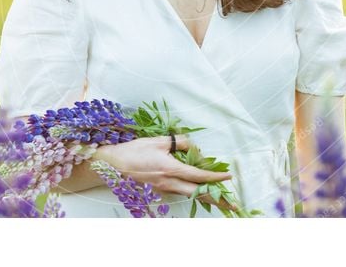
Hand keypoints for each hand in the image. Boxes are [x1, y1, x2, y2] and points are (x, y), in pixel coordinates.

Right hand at [91, 134, 237, 212]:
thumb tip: (194, 147)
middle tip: (232, 204)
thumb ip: (179, 142)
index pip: (198, 175)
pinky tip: (200, 190)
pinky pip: (180, 192)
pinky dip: (193, 192)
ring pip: (190, 195)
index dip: (215, 177)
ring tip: (222, 198)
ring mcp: (163, 188)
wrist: (113, 165)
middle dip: (216, 199)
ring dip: (206, 196)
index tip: (228, 177)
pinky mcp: (159, 190)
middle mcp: (168, 182)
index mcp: (169, 168)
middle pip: (198, 194)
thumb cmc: (134, 150)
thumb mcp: (158, 141)